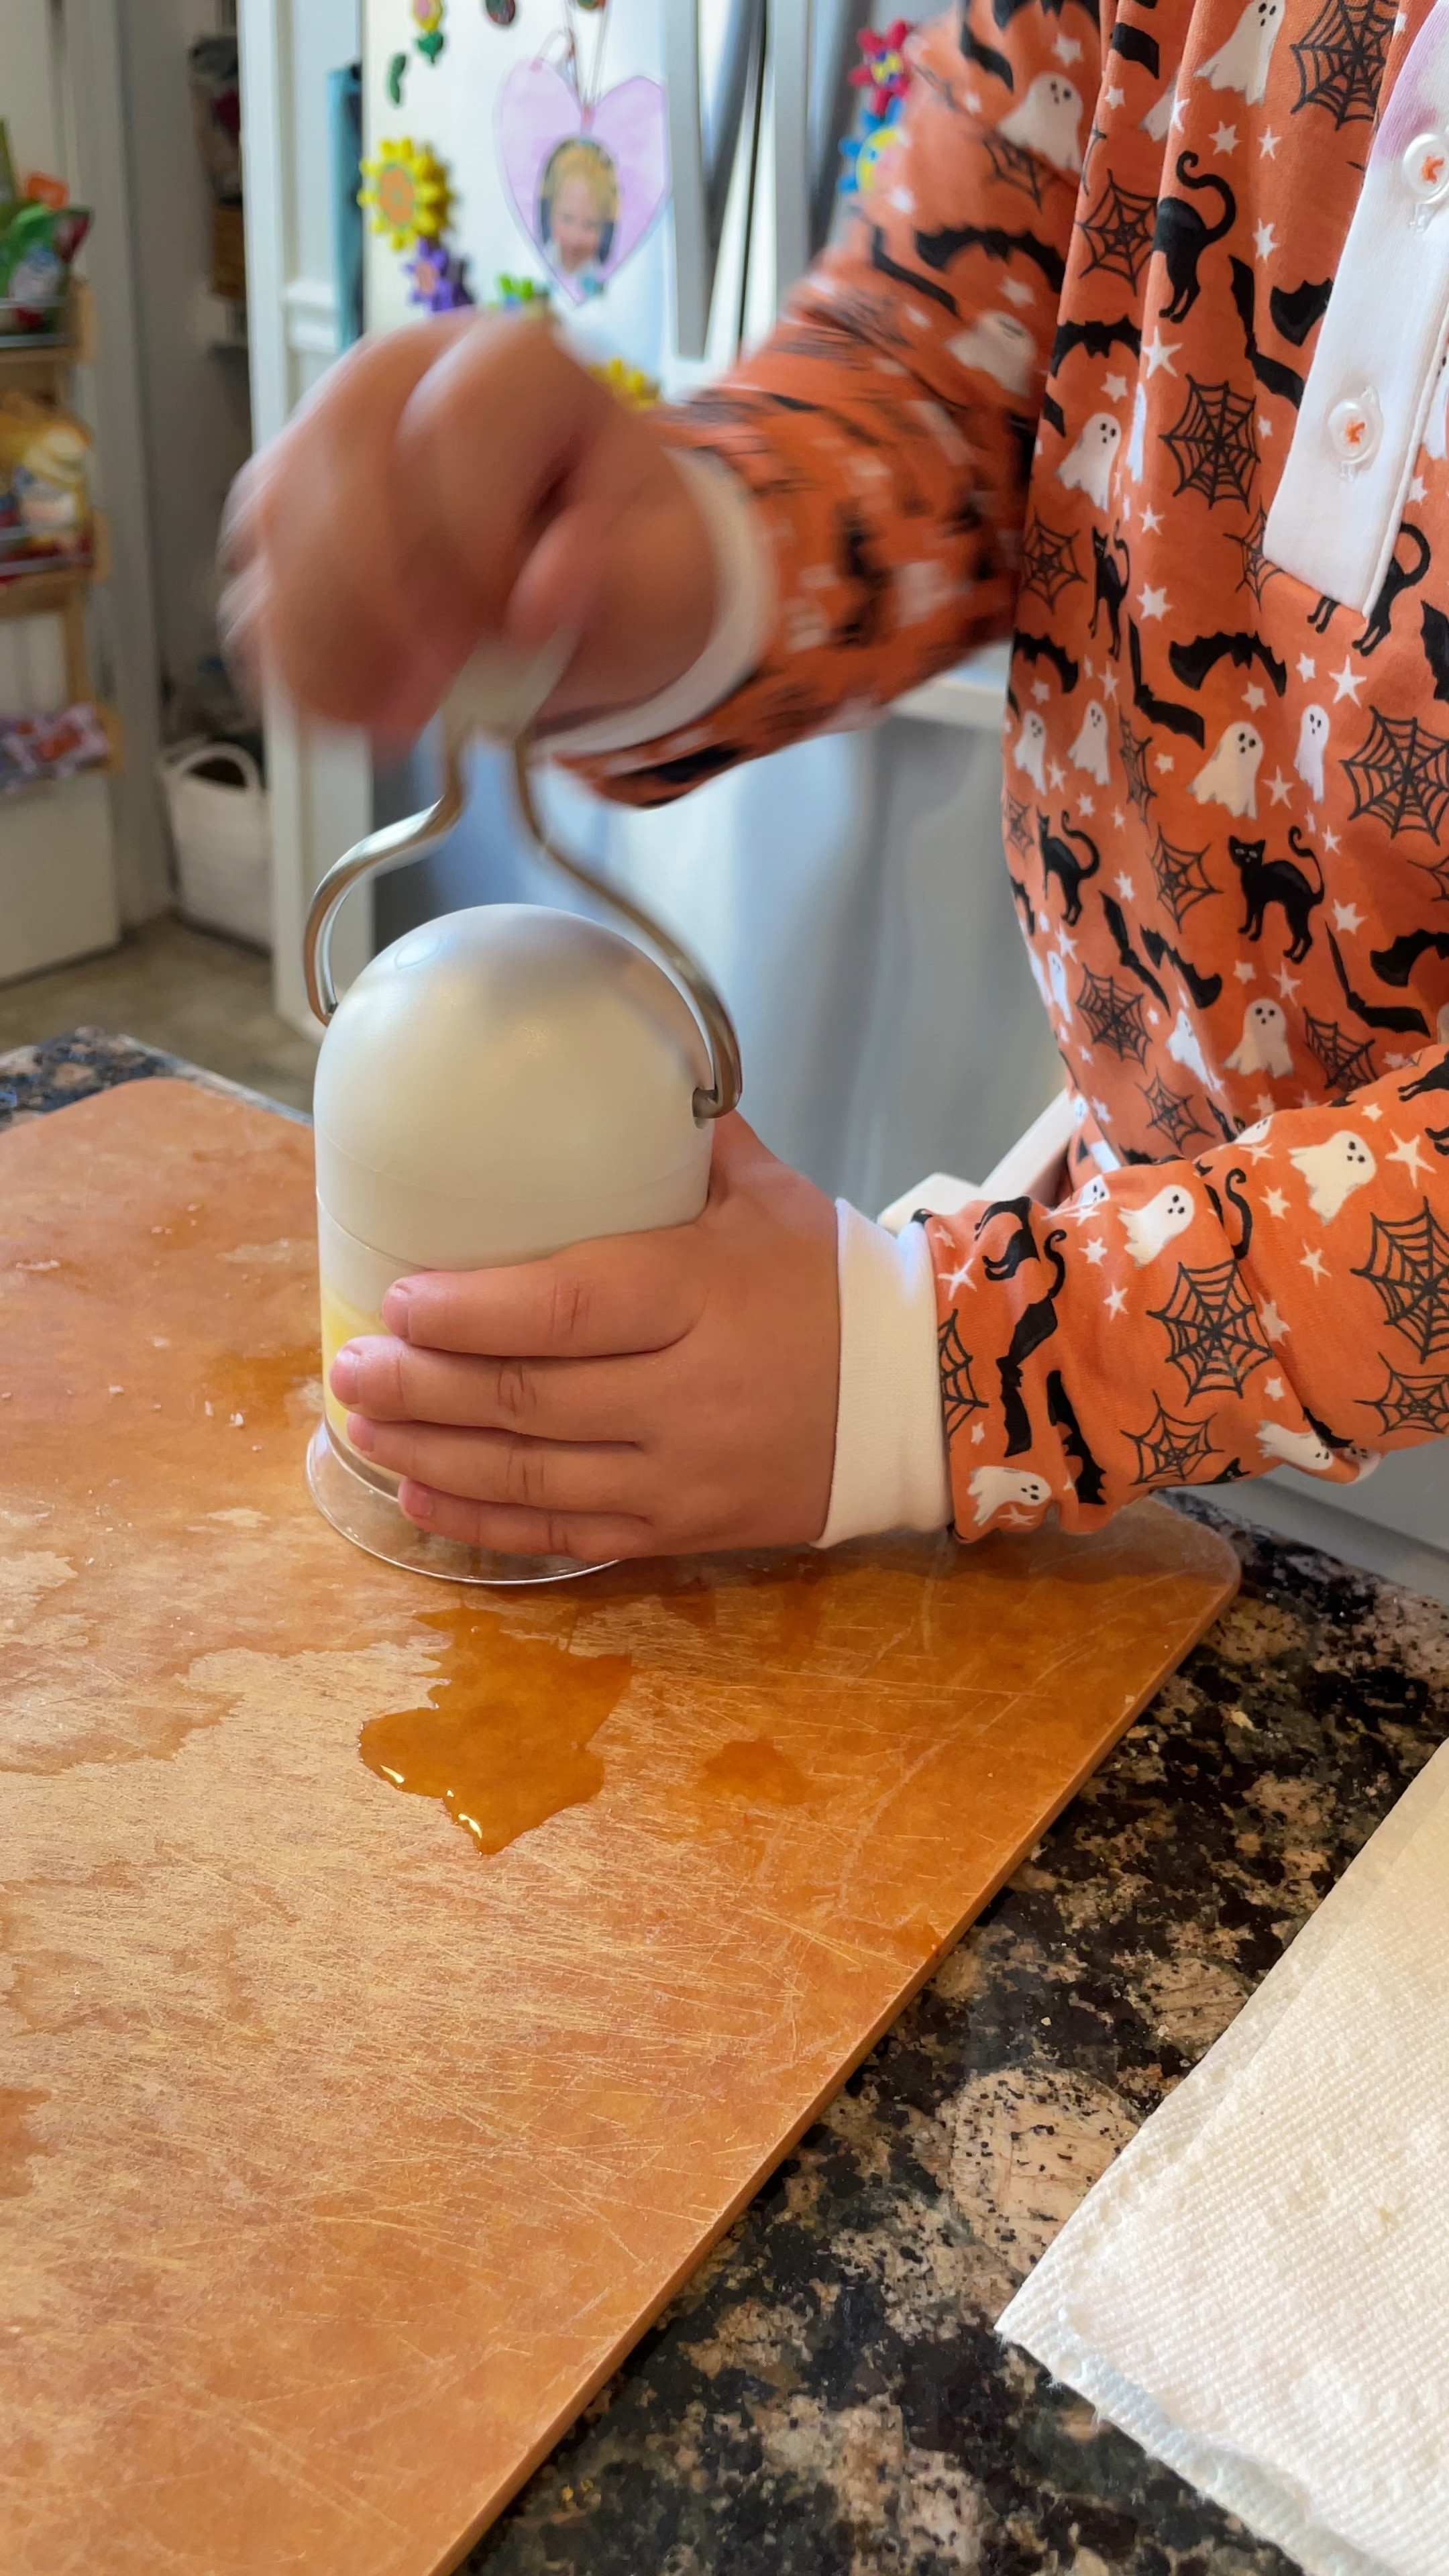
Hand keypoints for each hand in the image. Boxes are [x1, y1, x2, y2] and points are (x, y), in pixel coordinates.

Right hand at [218, 311, 714, 742]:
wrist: (596, 579)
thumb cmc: (632, 562)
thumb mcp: (667, 578)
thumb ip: (617, 585)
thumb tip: (537, 600)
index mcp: (512, 364)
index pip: (457, 422)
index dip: (473, 539)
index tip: (511, 632)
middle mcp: (403, 376)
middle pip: (341, 455)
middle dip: (377, 596)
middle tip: (427, 699)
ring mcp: (327, 439)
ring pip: (278, 517)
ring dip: (322, 638)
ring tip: (386, 724)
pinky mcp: (287, 516)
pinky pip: (254, 582)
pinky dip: (289, 661)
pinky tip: (342, 717)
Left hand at [327, 1118, 839, 1563]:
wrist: (925, 1398)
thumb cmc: (832, 1283)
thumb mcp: (771, 1195)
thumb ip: (683, 1142)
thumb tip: (610, 1067)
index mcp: (702, 1294)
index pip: (567, 1309)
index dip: (470, 1313)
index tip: (398, 1301)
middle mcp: (687, 1392)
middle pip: (528, 1399)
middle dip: (421, 1387)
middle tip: (347, 1370)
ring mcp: (682, 1472)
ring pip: (534, 1476)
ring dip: (434, 1455)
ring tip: (362, 1431)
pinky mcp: (682, 1528)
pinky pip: (567, 1535)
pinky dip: (486, 1522)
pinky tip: (421, 1499)